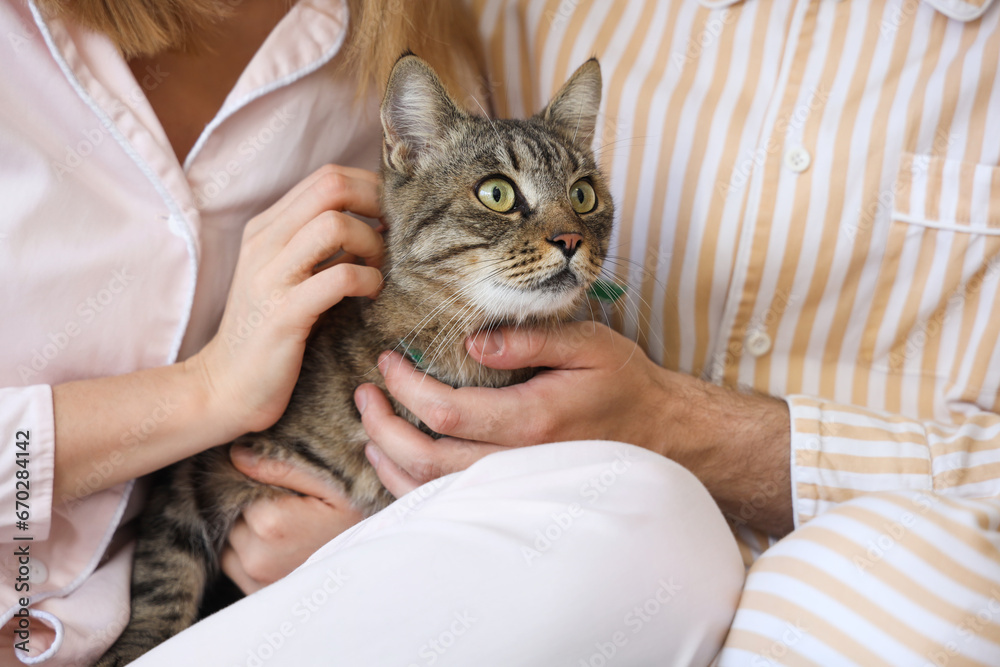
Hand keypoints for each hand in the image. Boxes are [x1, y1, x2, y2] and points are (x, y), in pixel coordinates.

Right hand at [190, 165, 383, 438]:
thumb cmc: (270, 333)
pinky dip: (366, 280)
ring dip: (372, 243)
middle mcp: (264, 243)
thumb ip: (321, 248)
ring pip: (334, 224)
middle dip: (376, 203)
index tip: (390, 216)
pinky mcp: (283, 314)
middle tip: (394, 235)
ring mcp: (270, 276)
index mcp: (266, 228)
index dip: (369, 188)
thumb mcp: (290, 277)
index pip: (326, 178)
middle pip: (331, 186)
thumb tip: (378, 225)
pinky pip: (337, 277)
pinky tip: (370, 294)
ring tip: (379, 269)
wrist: (224, 388)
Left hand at [221, 445, 363, 593]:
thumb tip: (236, 454)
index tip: (282, 483)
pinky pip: (233, 562)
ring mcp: (255, 580)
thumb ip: (281, 467)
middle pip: (233, 513)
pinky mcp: (255, 593)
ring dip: (247, 527)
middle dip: (251, 504)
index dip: (256, 478)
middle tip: (288, 503)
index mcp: (272, 524)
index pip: (237, 486)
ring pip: (230, 537)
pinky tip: (279, 544)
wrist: (375, 567)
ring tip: (284, 524)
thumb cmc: (358, 519)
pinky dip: (248, 549)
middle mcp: (257, 557)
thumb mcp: (329, 484)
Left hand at [357, 321, 793, 534]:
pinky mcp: (514, 499)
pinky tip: (396, 463)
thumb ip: (528, 340)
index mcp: (531, 421)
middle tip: (364, 392)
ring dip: (389, 460)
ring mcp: (515, 489)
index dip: (405, 387)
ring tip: (368, 427)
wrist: (662, 435)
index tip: (388, 361)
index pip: (445, 411)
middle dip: (382, 425)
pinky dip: (412, 488)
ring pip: (431, 492)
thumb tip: (471, 343)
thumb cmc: (624, 384)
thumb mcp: (588, 344)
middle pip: (426, 460)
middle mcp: (518, 464)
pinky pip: (450, 505)